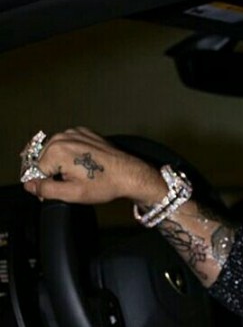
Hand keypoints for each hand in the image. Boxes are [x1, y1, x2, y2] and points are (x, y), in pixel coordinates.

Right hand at [20, 127, 166, 206]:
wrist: (129, 174)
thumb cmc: (106, 183)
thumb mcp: (72, 194)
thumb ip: (46, 189)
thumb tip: (29, 185)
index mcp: (56, 151)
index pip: (35, 171)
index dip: (44, 185)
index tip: (57, 192)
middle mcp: (62, 137)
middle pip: (43, 159)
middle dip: (51, 173)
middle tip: (70, 184)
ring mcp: (73, 133)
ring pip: (54, 152)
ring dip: (60, 164)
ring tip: (79, 174)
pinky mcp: (83, 133)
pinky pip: (67, 145)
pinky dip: (70, 155)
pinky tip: (83, 165)